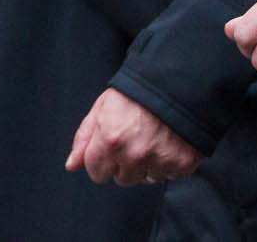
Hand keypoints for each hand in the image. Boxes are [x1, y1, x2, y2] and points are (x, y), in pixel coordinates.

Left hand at [66, 88, 202, 184]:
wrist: (181, 78)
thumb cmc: (140, 90)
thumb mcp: (104, 106)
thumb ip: (84, 138)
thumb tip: (72, 165)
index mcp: (111, 141)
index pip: (97, 174)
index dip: (105, 159)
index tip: (115, 145)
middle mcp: (135, 154)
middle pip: (123, 179)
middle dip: (127, 162)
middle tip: (138, 138)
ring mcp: (161, 160)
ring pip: (148, 178)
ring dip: (150, 164)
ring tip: (157, 138)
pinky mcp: (184, 162)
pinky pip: (172, 174)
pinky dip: (173, 161)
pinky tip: (172, 141)